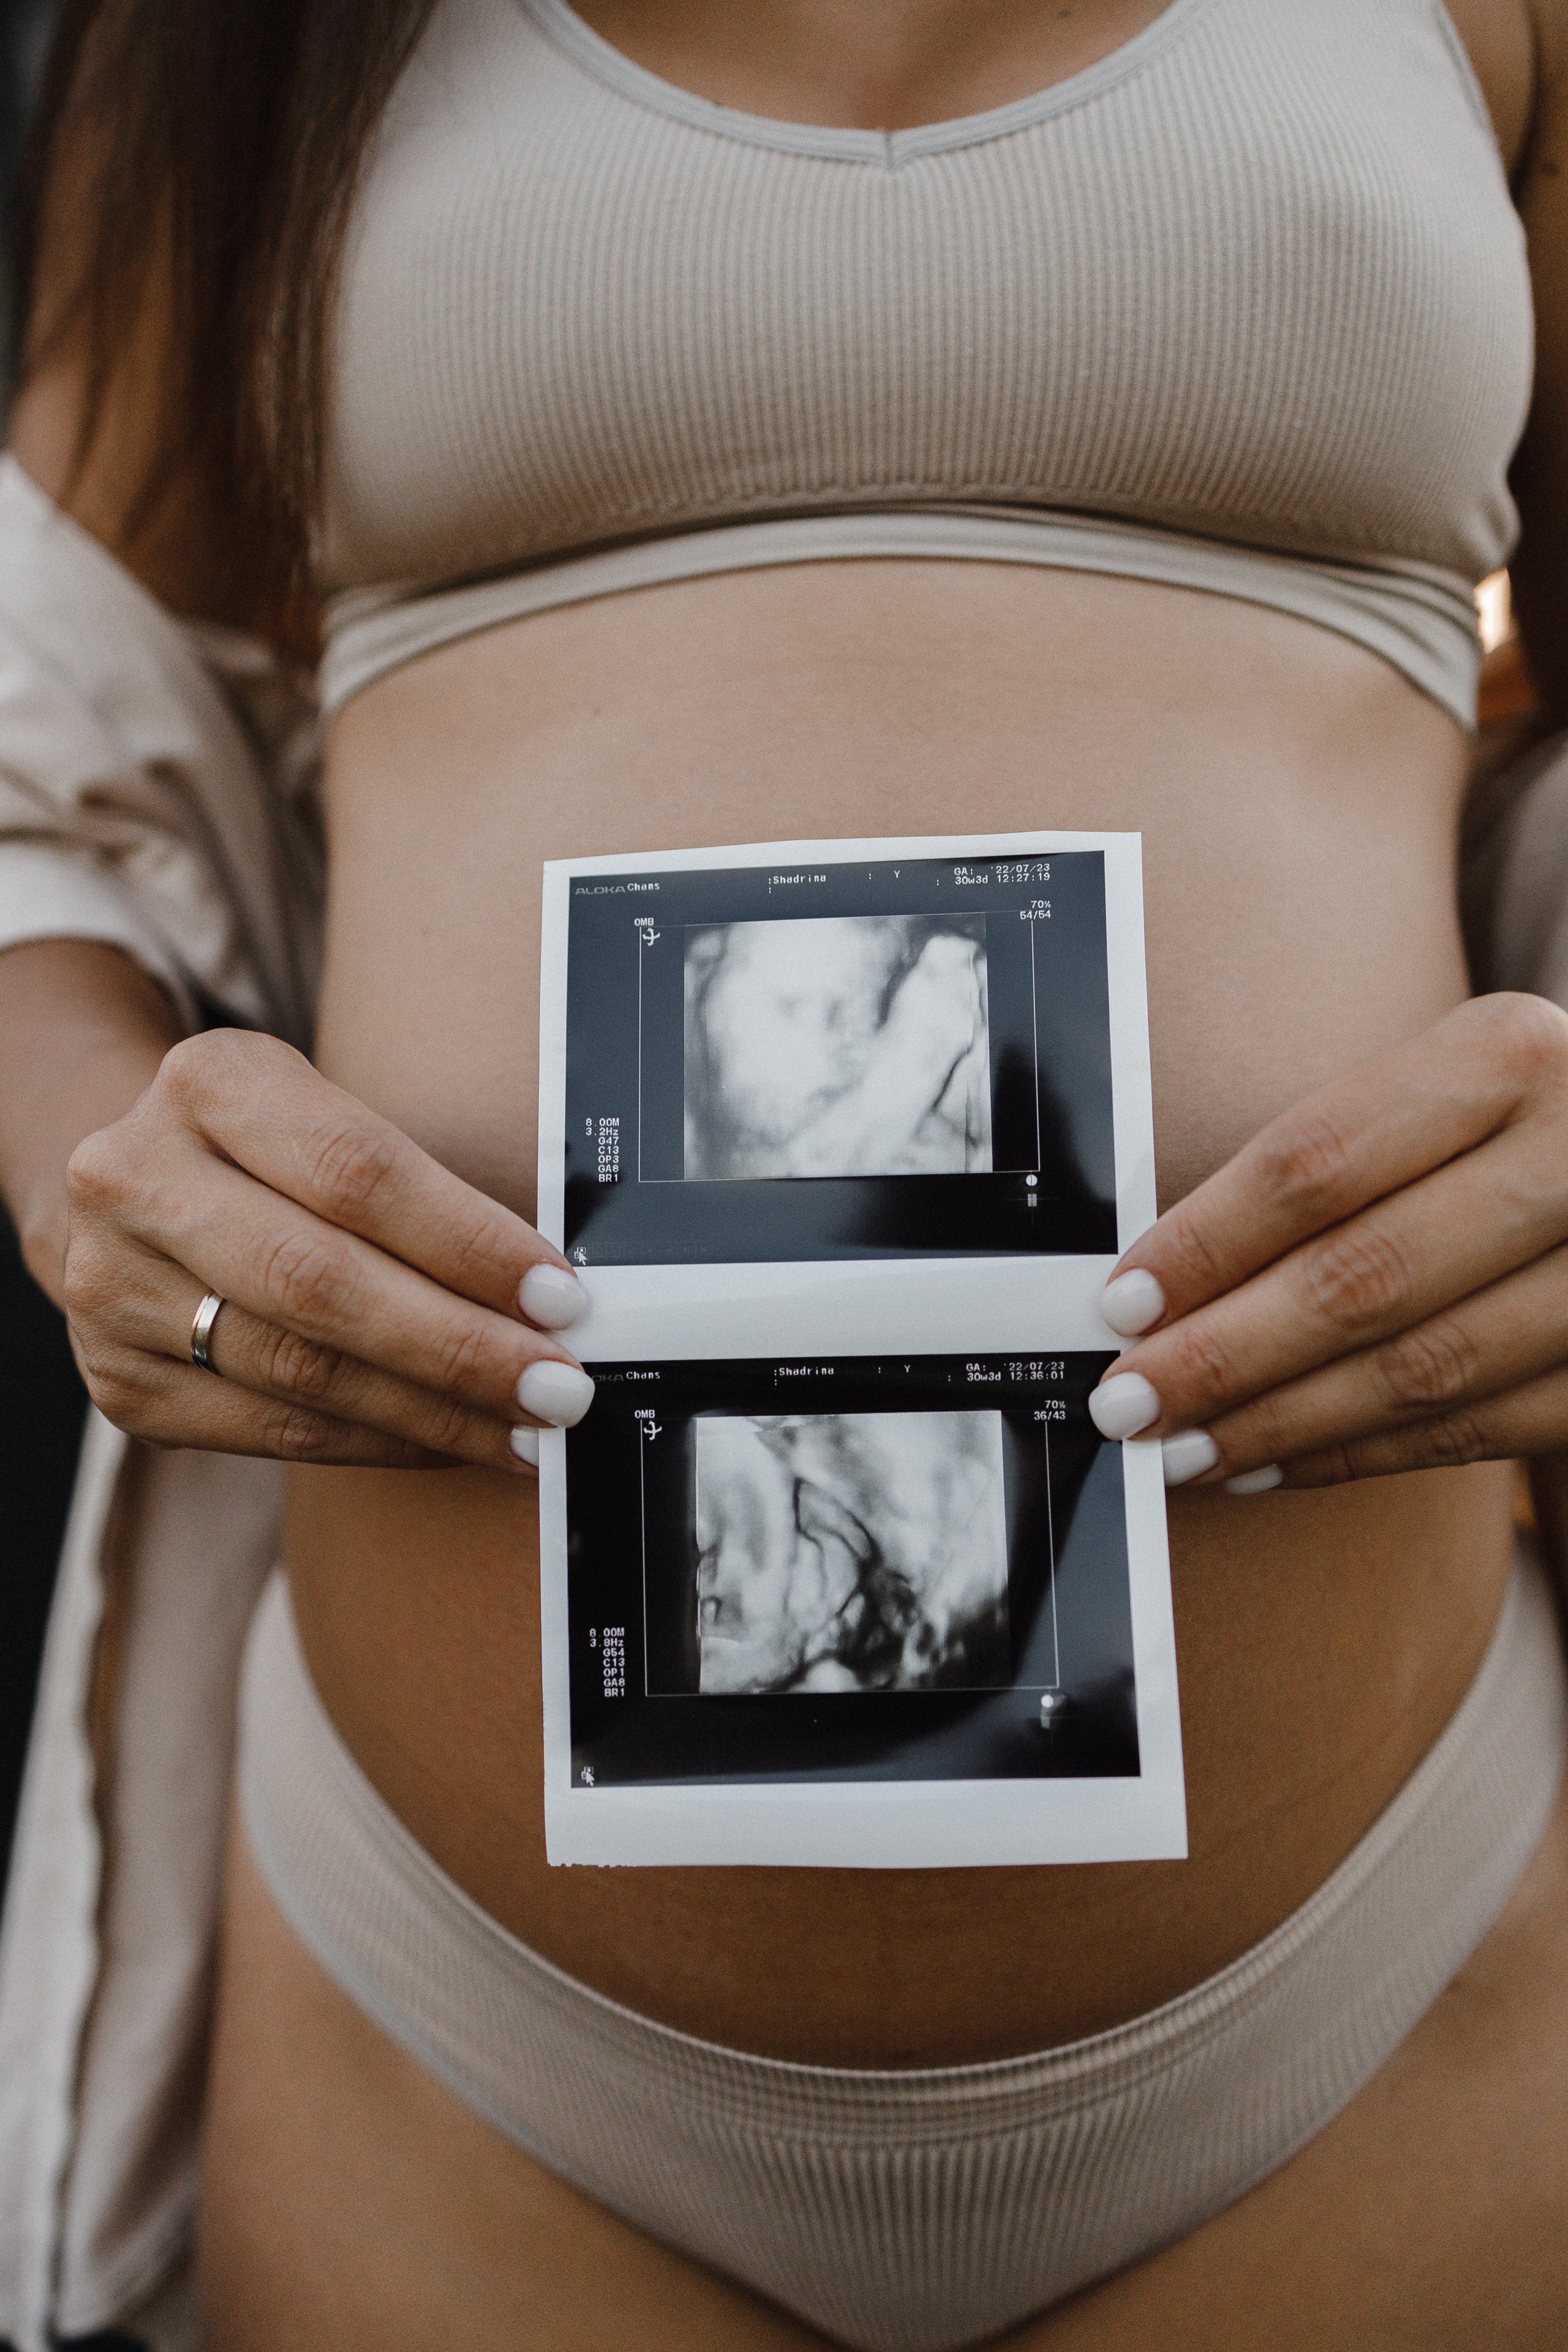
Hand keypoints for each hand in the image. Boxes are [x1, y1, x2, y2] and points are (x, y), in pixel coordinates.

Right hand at [63, 1029, 592, 1472]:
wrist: (133, 1192)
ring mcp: (112, 1285)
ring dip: (434, 1411)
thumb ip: (417, 1189)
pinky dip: (382, 1443)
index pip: (356, 1170)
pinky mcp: (119, 1379)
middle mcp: (137, 1177)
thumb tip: (549, 1291)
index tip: (559, 1296)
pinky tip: (452, 1442)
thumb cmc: (268, 1155)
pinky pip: (275, 1431)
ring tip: (526, 1430)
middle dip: (459, 1347)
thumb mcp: (323, 1117)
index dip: (468, 1242)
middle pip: (320, 1281)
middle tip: (557, 1388)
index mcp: (209, 1081)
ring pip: (301, 1371)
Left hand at [1088, 993, 1567, 1490]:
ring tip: (1184, 1449)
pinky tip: (1277, 1462)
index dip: (1207, 1244)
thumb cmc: (1517, 1125)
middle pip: (1364, 1277)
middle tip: (1128, 1402)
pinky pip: (1482, 1429)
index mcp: (1509, 1056)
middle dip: (1224, 1355)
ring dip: (1282, 1422)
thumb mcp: (1446, 1089)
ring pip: (1424, 1369)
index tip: (1123, 1305)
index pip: (1320, 1162)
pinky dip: (1363, 1453)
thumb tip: (1164, 1282)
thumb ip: (1328, 1166)